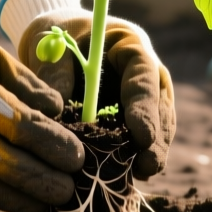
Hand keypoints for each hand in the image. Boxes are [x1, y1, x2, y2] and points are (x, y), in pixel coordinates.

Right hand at [0, 0, 83, 211]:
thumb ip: (28, 84)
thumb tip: (59, 113)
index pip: (23, 127)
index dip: (55, 147)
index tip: (77, 158)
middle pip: (4, 165)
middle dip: (42, 183)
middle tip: (68, 191)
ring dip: (17, 200)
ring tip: (44, 204)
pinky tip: (10, 195)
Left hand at [0, 0, 175, 177]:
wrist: (59, 39)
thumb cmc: (58, 35)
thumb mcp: (51, 44)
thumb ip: (55, 72)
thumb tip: (57, 113)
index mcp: (131, 46)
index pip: (144, 78)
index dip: (145, 108)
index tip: (141, 137)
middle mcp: (146, 73)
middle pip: (160, 107)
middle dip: (156, 139)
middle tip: (147, 166)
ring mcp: (143, 97)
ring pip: (157, 127)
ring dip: (149, 152)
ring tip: (139, 176)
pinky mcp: (132, 117)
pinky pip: (139, 139)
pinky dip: (133, 156)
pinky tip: (125, 176)